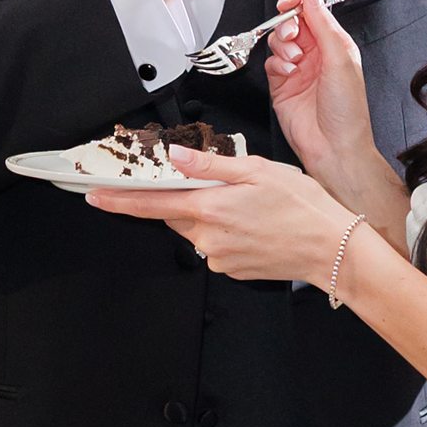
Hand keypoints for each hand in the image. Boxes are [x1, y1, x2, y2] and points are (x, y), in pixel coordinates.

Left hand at [87, 145, 354, 284]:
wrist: (332, 249)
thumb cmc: (303, 207)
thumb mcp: (257, 170)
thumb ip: (210, 164)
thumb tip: (176, 156)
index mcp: (210, 209)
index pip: (150, 204)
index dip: (118, 200)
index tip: (94, 196)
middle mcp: (208, 238)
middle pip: (175, 214)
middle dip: (186, 197)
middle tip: (220, 187)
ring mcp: (219, 257)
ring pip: (197, 229)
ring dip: (209, 214)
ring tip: (248, 206)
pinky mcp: (231, 269)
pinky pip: (215, 245)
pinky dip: (225, 231)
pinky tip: (252, 224)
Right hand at [265, 0, 377, 188]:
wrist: (334, 148)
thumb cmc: (347, 111)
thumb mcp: (340, 58)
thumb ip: (323, 23)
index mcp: (335, 45)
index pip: (313, 14)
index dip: (299, 3)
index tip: (288, 2)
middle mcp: (316, 56)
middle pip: (292, 25)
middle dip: (287, 25)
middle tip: (291, 35)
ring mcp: (298, 71)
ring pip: (278, 43)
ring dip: (282, 46)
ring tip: (294, 60)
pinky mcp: (282, 87)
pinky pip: (270, 64)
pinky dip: (276, 64)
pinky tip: (288, 74)